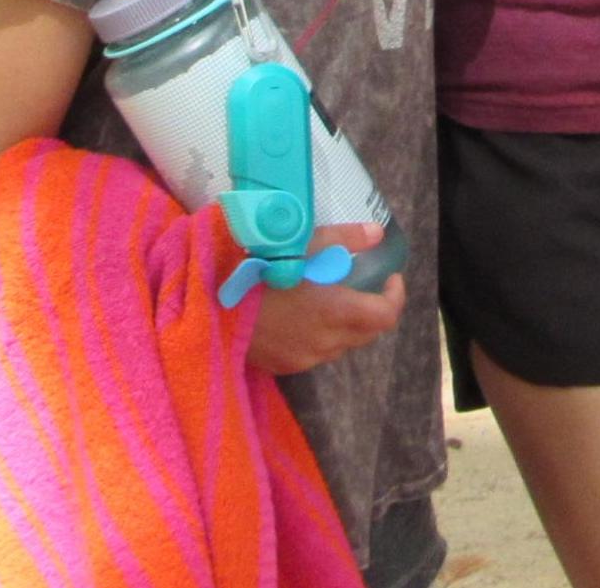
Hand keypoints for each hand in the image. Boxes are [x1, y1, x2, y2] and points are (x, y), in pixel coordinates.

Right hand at [243, 223, 405, 374]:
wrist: (204, 304)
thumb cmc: (254, 268)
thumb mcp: (300, 244)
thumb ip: (344, 239)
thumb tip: (376, 234)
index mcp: (335, 311)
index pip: (386, 316)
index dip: (395, 296)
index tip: (389, 278)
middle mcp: (324, 342)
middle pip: (367, 333)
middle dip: (372, 310)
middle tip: (362, 285)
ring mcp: (302, 359)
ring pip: (342, 346)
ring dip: (346, 326)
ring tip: (331, 298)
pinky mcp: (282, 367)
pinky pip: (316, 355)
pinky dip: (322, 337)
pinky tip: (304, 316)